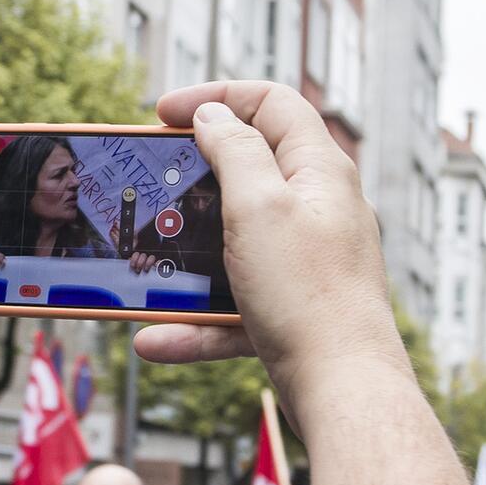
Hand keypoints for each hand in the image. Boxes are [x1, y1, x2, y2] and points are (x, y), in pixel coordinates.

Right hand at [132, 82, 403, 398]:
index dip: (217, 95)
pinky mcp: (292, 307)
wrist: (342, 389)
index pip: (272, 103)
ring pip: (233, 243)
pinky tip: (155, 340)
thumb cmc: (308, 294)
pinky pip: (233, 304)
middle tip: (152, 181)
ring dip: (185, 256)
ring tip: (143, 264)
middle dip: (194, 177)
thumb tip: (215, 116)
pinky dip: (195, 319)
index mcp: (319, 171)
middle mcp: (318, 209)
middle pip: (249, 170)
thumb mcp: (260, 206)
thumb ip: (235, 151)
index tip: (163, 113)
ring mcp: (305, 260)